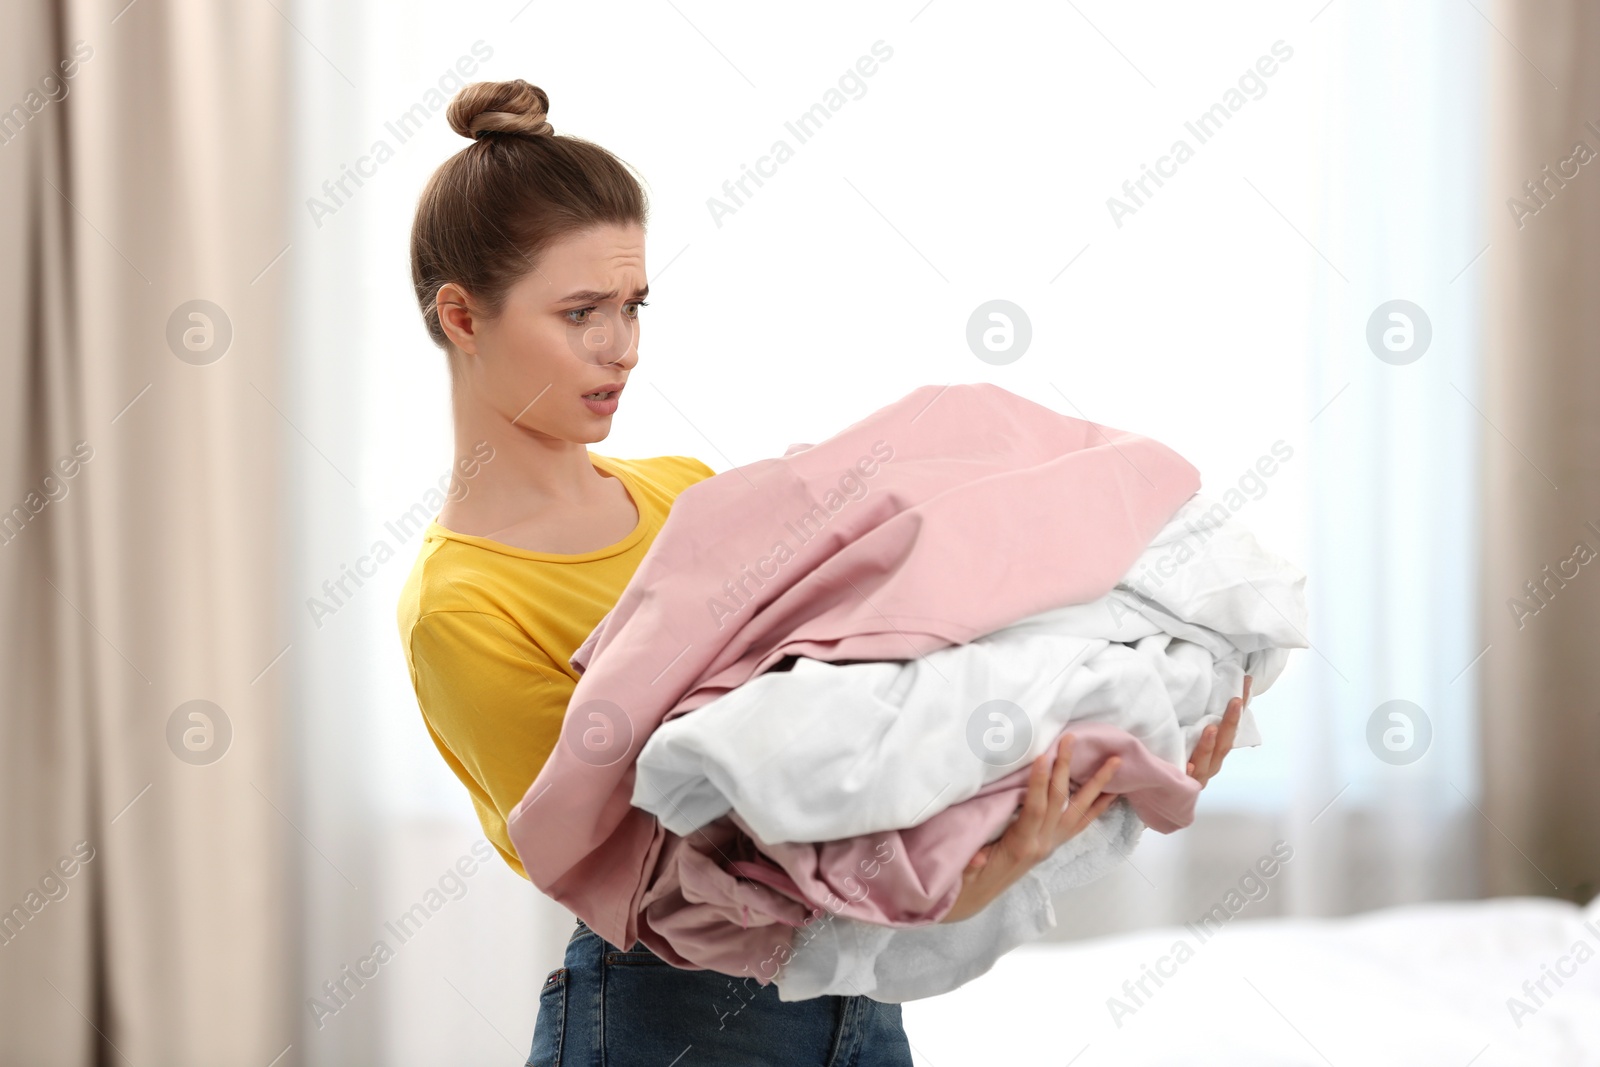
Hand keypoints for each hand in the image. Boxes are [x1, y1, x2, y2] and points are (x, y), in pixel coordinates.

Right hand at [939, 733, 1121, 923]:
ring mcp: (1052, 842)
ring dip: (1097, 785)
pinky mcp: (1055, 842)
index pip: (1034, 810)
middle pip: (1059, 802)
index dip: (1038, 784)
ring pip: (1080, 810)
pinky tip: (1112, 791)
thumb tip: (976, 855)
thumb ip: (972, 862)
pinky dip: (1098, 805)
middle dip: (1066, 769)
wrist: (980, 895)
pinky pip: (1082, 822)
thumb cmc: (971, 877)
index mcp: (1021, 845)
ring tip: (1115, 763)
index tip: (1043, 756)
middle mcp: (1043, 843)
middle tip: (1072, 740)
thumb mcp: (966, 869)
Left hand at [1186, 674, 1251, 788]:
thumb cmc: (1177, 755)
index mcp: (1216, 748)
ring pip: (1207, 761)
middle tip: (1235, 700)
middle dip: (1231, 722)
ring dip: (1209, 745)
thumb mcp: (1188, 733)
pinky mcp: (1183, 785)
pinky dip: (1189, 771)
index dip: (1240, 705)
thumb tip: (1201, 683)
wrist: (1161, 789)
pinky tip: (1189, 764)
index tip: (1245, 681)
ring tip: (1211, 729)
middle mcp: (1212, 762)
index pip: (1231, 725)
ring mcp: (1199, 775)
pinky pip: (1186, 779)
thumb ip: (1197, 716)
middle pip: (1224, 743)